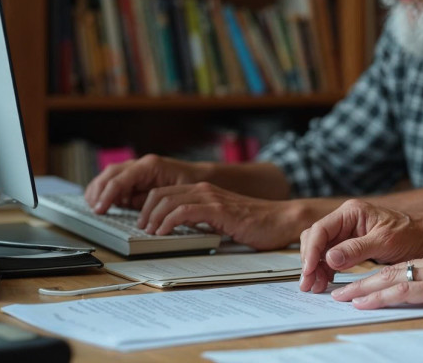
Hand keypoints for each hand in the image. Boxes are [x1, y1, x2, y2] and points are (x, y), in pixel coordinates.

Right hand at [84, 154, 210, 213]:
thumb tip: (131, 205)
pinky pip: (115, 181)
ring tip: (95, 207)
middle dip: (99, 191)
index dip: (108, 195)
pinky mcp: (136, 177)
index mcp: (150, 166)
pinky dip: (106, 191)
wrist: (201, 177)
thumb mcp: (174, 193)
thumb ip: (152, 199)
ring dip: (99, 190)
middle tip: (95, 209)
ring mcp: (137, 169)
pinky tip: (104, 203)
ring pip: (109, 175)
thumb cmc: (191, 184)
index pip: (121, 178)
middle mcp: (141, 164)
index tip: (100, 209)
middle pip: (110, 174)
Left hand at [137, 182, 304, 250]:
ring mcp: (211, 198)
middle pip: (160, 193)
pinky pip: (184, 211)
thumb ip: (203, 219)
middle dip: (144, 212)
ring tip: (149, 233)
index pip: (165, 192)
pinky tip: (164, 233)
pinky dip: (168, 221)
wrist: (281, 220)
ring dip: (152, 218)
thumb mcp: (221, 219)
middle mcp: (205, 190)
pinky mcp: (218, 209)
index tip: (142, 223)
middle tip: (141, 229)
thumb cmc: (256, 223)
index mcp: (204, 191)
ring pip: (168, 200)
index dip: (147, 206)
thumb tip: (180, 229)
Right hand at [298, 200, 422, 293]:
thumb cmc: (410, 233)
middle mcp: (345, 220)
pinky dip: (325, 270)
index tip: (309, 271)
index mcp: (351, 212)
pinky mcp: (350, 245)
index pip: (321, 229)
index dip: (312, 251)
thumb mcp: (384, 241)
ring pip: (320, 249)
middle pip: (315, 239)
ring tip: (316, 287)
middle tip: (309, 284)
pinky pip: (330, 257)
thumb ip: (356, 249)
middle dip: (310, 261)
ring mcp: (346, 233)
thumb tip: (329, 258)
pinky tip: (325, 282)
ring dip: (315, 268)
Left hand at [329, 247, 422, 312]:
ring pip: (392, 279)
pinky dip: (380, 296)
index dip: (380, 278)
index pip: (406, 268)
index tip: (360, 286)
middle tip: (338, 290)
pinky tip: (364, 302)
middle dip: (363, 281)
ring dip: (363, 289)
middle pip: (393, 270)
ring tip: (341, 297)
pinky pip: (405, 290)